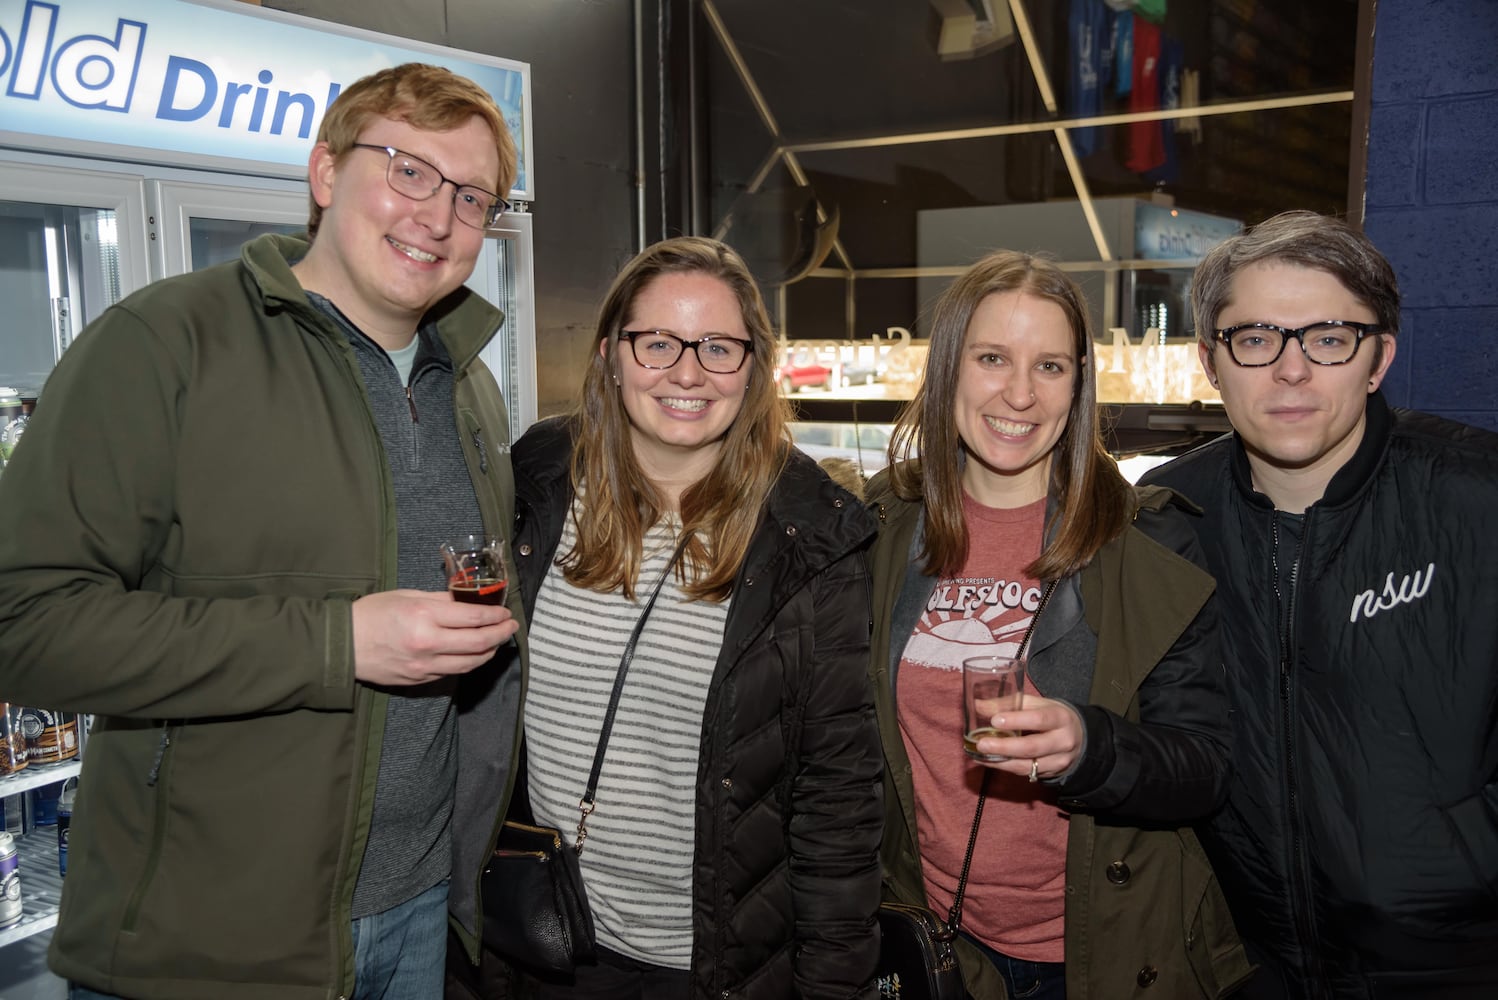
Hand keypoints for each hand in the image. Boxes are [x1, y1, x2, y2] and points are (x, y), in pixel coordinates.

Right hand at [351, 589, 517, 686]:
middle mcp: (428, 644)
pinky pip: (453, 672)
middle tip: (511, 627)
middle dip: (501, 635)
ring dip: (489, 652)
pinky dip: (469, 662)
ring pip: (470, 663)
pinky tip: (474, 653)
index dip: (495, 616)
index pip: (473, 617)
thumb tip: (467, 601)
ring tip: (497, 641)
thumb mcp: (407, 596)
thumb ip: (440, 600)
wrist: (341, 646)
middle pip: (479, 643)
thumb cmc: (371, 614)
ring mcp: (425, 666)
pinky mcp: (420, 680)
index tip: (506, 612)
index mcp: (424, 617)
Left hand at [973, 695, 1084, 781]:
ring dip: (1000, 761)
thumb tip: (979, 705)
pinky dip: (1004, 767)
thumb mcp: (1038, 704)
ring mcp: (1058, 761)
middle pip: (1032, 747)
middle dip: (1004, 747)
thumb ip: (1009, 703)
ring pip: (1026, 765)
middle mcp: (1062, 741)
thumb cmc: (1053, 716)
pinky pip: (1024, 772)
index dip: (1017, 720)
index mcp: (1060, 718)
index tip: (995, 720)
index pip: (1039, 720)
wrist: (1079, 738)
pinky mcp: (1050, 773)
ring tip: (979, 754)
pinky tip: (988, 761)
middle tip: (982, 744)